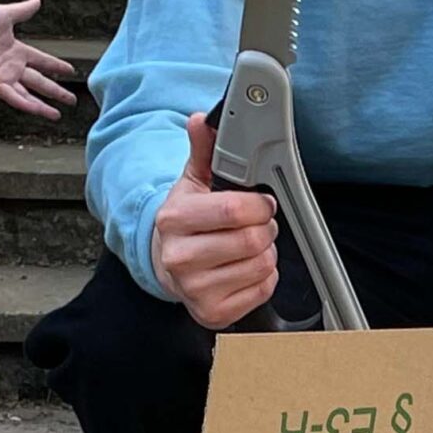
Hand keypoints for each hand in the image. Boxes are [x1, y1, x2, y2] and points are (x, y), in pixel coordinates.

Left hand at [0, 0, 75, 117]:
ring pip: (29, 95)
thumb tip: (37, 1)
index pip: (42, 61)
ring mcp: (5, 77)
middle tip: (70, 99)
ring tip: (57, 115)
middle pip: (40, 82)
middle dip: (56, 91)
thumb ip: (23, 10)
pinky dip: (27, 105)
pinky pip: (14, 98)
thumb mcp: (7, 15)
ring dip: (43, 106)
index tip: (69, 71)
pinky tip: (40, 111)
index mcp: (17, 51)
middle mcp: (13, 67)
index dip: (56, 66)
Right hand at [150, 111, 278, 327]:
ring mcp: (194, 289)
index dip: (258, 205)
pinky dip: (264, 277)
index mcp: (173, 220)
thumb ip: (203, 149)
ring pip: (261, 266)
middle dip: (264, 228)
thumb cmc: (187, 221)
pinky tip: (245, 268)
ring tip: (247, 246)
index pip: (232, 210)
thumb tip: (201, 120)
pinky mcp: (212, 313)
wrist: (167, 262)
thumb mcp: (193, 182)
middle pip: (251, 241)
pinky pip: (262, 290)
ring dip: (266, 253)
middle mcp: (178, 258)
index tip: (262, 203)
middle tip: (255, 224)